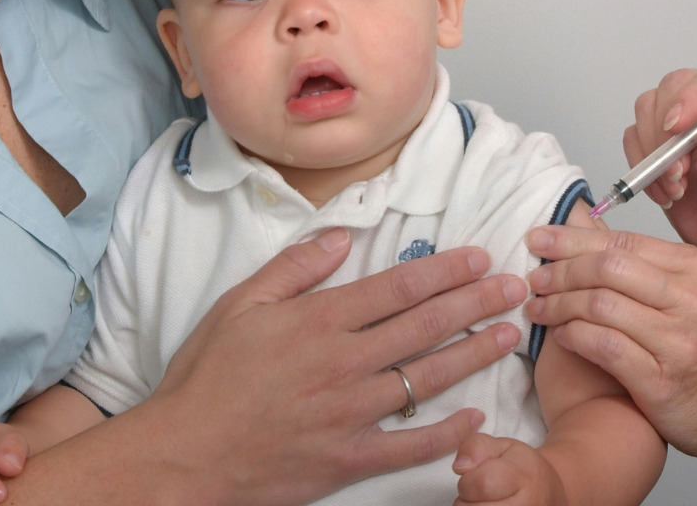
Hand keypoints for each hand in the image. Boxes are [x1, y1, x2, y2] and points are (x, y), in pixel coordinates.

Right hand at [144, 229, 527, 505]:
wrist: (181, 457)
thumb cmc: (207, 377)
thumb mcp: (241, 303)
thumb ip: (296, 267)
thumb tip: (342, 237)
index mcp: (320, 320)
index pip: (399, 286)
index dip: (446, 270)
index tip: (478, 258)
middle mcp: (344, 363)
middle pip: (425, 326)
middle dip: (476, 302)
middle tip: (514, 287)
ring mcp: (350, 414)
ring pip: (427, 378)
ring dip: (473, 354)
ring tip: (508, 335)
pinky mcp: (348, 460)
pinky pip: (408, 446)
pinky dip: (446, 434)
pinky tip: (476, 418)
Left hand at [452, 434, 565, 505]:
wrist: (548, 494)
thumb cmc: (520, 468)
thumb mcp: (501, 447)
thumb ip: (476, 447)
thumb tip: (460, 466)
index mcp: (523, 476)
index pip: (482, 484)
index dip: (468, 481)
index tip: (473, 477)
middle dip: (466, 501)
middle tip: (479, 494)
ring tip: (485, 504)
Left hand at [524, 226, 696, 469]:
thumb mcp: (696, 293)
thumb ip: (644, 265)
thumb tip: (579, 232)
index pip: (623, 241)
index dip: (573, 238)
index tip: (540, 239)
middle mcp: (694, 299)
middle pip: (607, 268)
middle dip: (560, 269)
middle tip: (534, 276)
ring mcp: (679, 341)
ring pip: (599, 305)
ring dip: (559, 304)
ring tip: (538, 307)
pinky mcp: (662, 381)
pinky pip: (602, 346)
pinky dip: (572, 336)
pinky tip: (559, 335)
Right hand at [626, 68, 696, 281]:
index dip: (694, 97)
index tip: (676, 127)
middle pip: (676, 86)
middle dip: (668, 131)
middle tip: (677, 172)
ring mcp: (689, 119)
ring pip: (650, 107)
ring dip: (654, 151)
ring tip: (676, 186)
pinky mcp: (662, 140)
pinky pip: (634, 135)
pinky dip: (643, 165)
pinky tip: (666, 191)